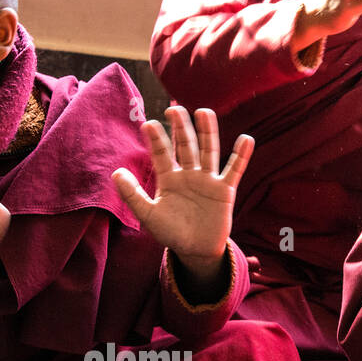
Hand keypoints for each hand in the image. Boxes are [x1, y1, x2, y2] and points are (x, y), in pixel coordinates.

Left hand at [112, 105, 251, 283]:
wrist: (195, 251)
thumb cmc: (171, 232)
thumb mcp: (148, 215)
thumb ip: (132, 194)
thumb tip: (115, 172)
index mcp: (169, 178)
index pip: (161, 154)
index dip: (156, 140)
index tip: (148, 124)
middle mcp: (188, 174)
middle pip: (185, 145)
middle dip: (180, 128)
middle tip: (173, 109)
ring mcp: (207, 180)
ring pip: (208, 150)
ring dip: (207, 131)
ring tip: (203, 111)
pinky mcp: (225, 190)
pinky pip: (234, 169)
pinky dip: (241, 155)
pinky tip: (246, 139)